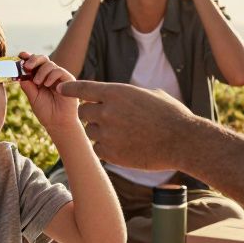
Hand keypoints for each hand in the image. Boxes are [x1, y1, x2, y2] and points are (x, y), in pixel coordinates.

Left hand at [18, 53, 78, 129]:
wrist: (58, 123)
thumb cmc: (46, 111)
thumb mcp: (32, 97)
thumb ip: (27, 85)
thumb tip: (19, 72)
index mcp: (40, 77)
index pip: (34, 63)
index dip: (27, 58)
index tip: (20, 55)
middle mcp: (50, 75)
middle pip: (42, 59)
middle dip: (33, 59)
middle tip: (27, 66)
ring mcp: (59, 77)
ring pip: (50, 64)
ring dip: (41, 71)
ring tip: (37, 82)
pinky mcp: (68, 80)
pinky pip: (59, 71)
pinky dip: (51, 75)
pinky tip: (47, 84)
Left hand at [58, 81, 201, 169]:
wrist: (182, 141)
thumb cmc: (172, 115)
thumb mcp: (150, 94)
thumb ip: (128, 95)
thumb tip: (122, 95)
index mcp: (116, 93)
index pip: (83, 88)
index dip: (70, 89)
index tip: (61, 89)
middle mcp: (107, 111)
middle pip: (83, 112)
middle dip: (91, 115)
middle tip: (105, 119)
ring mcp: (107, 133)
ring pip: (90, 132)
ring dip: (100, 133)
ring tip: (122, 135)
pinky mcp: (111, 153)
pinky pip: (98, 149)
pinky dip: (106, 149)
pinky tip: (122, 147)